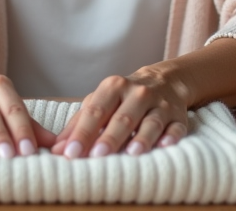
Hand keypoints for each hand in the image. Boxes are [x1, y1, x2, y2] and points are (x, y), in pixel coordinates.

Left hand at [51, 70, 188, 158]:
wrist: (165, 81)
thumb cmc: (123, 98)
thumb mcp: (100, 102)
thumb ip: (78, 125)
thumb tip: (57, 150)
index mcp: (113, 87)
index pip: (95, 111)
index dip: (82, 132)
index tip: (70, 153)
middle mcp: (137, 93)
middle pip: (122, 118)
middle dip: (110, 137)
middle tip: (97, 155)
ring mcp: (160, 104)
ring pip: (150, 122)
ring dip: (142, 138)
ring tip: (132, 153)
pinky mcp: (178, 116)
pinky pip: (176, 127)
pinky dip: (171, 136)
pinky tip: (165, 146)